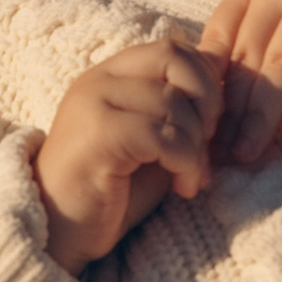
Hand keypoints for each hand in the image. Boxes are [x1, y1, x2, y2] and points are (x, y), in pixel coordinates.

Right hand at [33, 39, 224, 273]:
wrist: (59, 234)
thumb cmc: (111, 192)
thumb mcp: (155, 142)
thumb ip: (182, 108)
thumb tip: (222, 69)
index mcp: (112, 75)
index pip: (173, 48)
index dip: (205, 81)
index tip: (209, 126)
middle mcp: (99, 79)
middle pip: (174, 58)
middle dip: (207, 100)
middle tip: (207, 144)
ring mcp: (93, 102)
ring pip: (172, 101)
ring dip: (197, 145)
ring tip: (191, 177)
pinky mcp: (97, 134)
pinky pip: (161, 134)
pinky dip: (185, 162)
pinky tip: (182, 187)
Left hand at [201, 0, 281, 162]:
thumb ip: (253, 17)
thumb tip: (218, 77)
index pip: (217, 37)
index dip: (202, 83)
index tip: (193, 120)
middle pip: (245, 60)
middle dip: (226, 111)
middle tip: (211, 153)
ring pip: (280, 70)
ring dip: (259, 118)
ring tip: (245, 154)